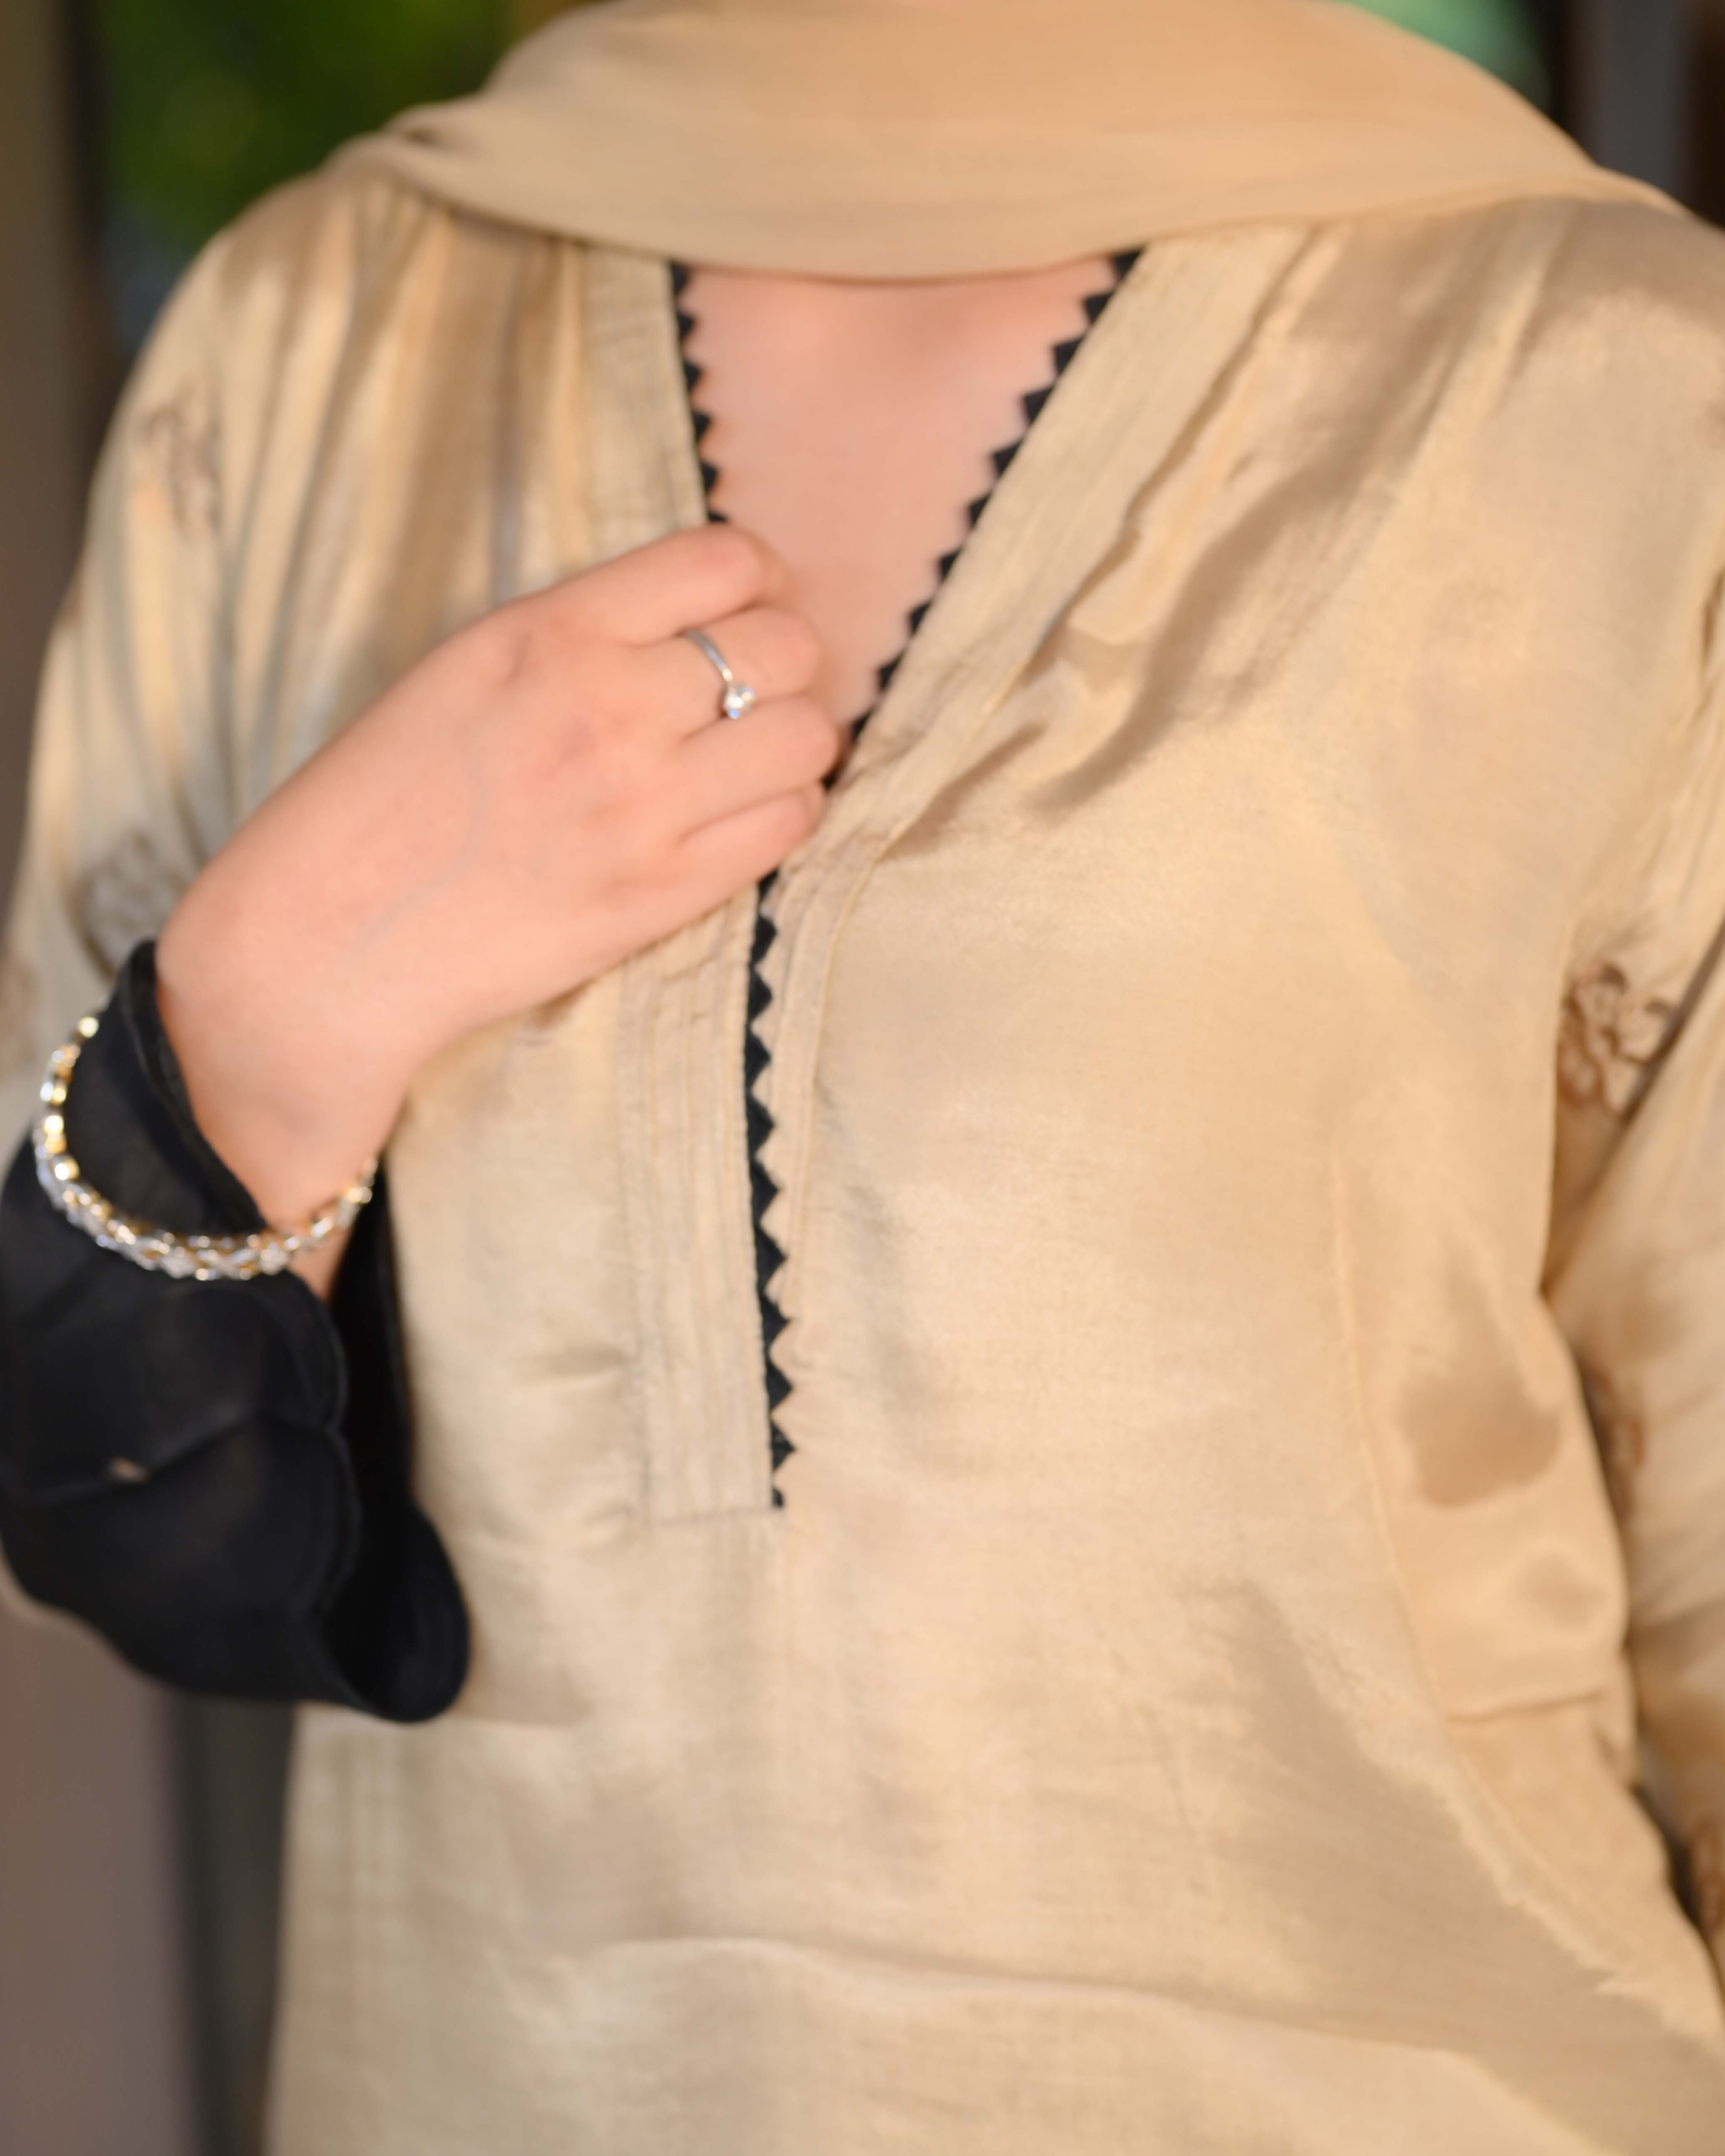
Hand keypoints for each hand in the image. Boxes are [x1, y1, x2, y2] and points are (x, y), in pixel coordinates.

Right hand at [156, 527, 837, 1285]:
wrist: (331, 941)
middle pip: (787, 645)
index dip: (760, 583)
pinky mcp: (663, 892)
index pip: (725, 560)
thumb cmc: (386, 801)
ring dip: (794, 743)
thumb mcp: (467, 669)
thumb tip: (698, 615)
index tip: (747, 612)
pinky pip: (788, 825)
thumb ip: (580, 634)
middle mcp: (608, 705)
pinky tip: (738, 819)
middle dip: (785, 663)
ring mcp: (643, 803)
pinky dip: (782, 814)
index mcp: (551, 631)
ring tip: (752, 762)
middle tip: (751, 696)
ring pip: (807, 736)